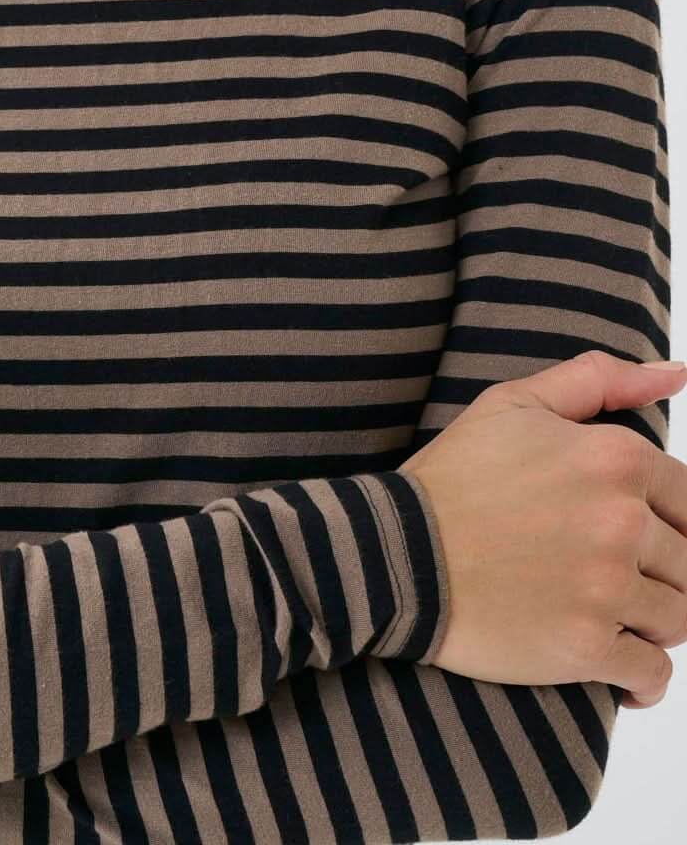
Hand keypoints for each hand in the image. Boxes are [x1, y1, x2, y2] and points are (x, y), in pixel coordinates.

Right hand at [402, 350, 686, 709]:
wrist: (396, 551)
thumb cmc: (455, 476)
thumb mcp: (516, 404)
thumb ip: (599, 380)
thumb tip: (677, 373)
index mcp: (615, 458)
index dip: (668, 523)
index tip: (636, 538)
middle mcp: (621, 522)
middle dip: (662, 574)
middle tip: (617, 579)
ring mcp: (606, 588)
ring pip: (679, 619)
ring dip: (653, 623)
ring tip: (615, 617)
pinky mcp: (585, 647)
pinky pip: (653, 674)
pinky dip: (645, 680)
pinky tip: (622, 670)